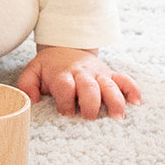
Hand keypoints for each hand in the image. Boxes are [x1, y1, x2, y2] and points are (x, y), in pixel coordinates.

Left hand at [17, 46, 140, 120]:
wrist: (66, 47)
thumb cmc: (50, 67)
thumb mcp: (33, 71)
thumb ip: (28, 84)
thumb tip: (32, 100)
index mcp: (63, 74)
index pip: (65, 86)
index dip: (65, 100)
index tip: (65, 112)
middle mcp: (82, 74)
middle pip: (89, 86)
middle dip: (91, 102)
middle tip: (89, 117)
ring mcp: (98, 74)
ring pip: (109, 85)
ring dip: (115, 100)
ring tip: (118, 116)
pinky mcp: (110, 75)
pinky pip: (124, 80)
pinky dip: (132, 90)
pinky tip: (137, 103)